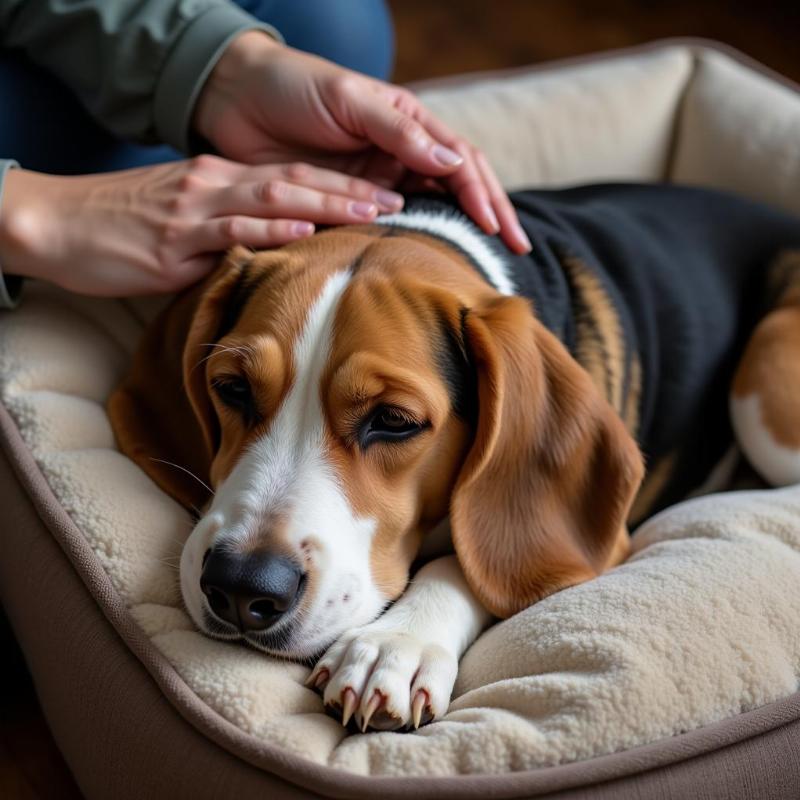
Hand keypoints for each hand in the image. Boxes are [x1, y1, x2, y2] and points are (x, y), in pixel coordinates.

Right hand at [0, 156, 404, 295]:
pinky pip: (229, 232)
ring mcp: (196, 210)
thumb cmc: (123, 226)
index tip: (381, 194)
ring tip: (370, 211)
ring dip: (324, 205)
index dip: (340, 184)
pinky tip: (302, 233)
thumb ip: (230, 231)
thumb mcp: (186, 221)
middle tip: (397, 198)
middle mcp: (215, 186)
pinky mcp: (175, 239)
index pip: (291, 178)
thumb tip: (273, 252)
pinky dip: (269, 231)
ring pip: (271, 200)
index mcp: (220, 181)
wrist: (58, 223)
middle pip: (294, 182)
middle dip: (348, 190)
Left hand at [193, 32, 531, 253]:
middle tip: (515, 250)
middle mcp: (399, 153)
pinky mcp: (349, 203)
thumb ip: (398, 131)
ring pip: (428, 210)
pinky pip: (387, 228)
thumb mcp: (349, 99)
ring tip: (481, 262)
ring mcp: (376, 180)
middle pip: (457, 188)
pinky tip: (426, 262)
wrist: (236, 101)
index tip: (500, 227)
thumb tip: (454, 163)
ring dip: (457, 234)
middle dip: (489, 216)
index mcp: (407, 122)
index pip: (460, 161)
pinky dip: (411, 244)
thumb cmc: (294, 87)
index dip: (484, 193)